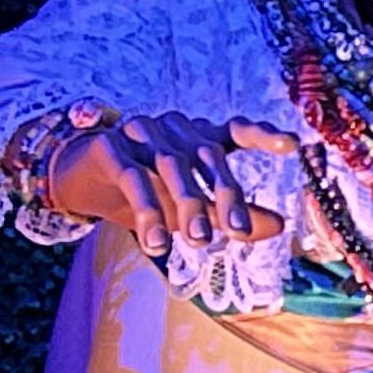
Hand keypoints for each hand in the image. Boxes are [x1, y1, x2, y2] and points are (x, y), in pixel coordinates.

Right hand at [42, 112, 298, 257]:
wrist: (81, 184)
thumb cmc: (147, 193)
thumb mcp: (192, 207)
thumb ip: (233, 213)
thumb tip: (281, 225)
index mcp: (199, 137)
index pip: (236, 130)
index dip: (263, 135)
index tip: (291, 145)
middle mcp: (174, 129)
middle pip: (207, 155)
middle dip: (225, 193)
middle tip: (239, 232)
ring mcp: (141, 133)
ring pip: (171, 166)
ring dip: (188, 205)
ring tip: (201, 243)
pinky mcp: (109, 147)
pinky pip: (132, 177)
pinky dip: (147, 210)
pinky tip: (156, 243)